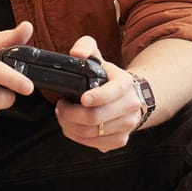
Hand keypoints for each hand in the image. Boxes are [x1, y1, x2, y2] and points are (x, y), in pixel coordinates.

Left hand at [56, 36, 146, 152]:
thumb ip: (86, 46)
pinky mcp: (121, 140)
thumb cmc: (108, 77)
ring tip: (63, 115)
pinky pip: (94, 144)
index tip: (81, 98)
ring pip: (91, 133)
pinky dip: (77, 137)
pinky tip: (72, 126)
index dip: (96, 97)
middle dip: (70, 114)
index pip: (113, 92)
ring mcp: (127, 125)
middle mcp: (131, 106)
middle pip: (95, 117)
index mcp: (126, 84)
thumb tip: (76, 53)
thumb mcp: (98, 57)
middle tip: (60, 107)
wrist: (130, 97)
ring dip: (70, 126)